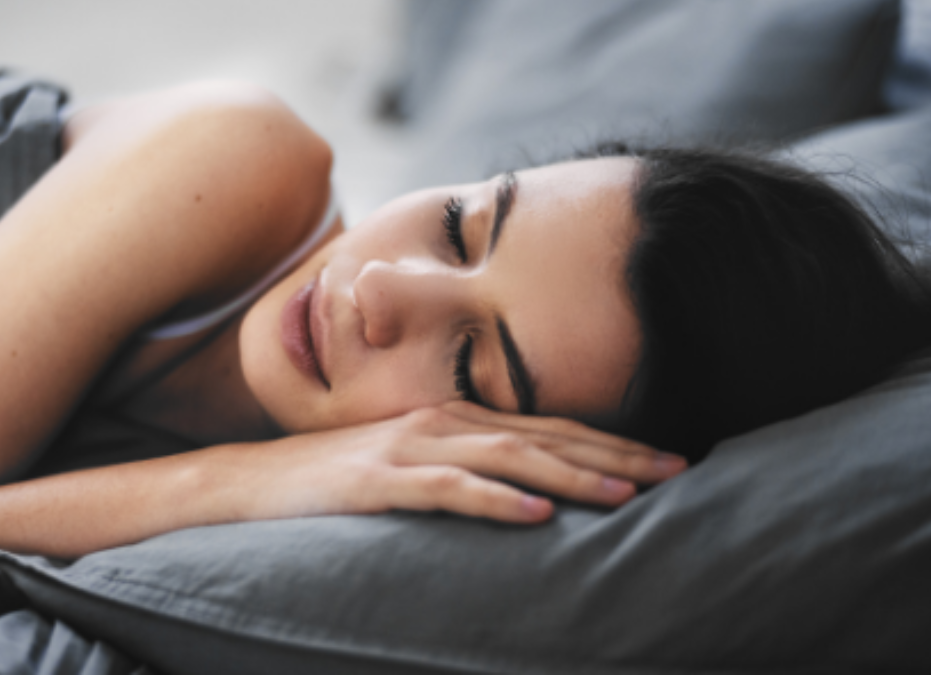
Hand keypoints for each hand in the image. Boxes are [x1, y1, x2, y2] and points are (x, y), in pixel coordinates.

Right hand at [218, 400, 686, 524]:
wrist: (251, 481)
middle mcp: (441, 420)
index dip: (612, 441)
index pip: (549, 425)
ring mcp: (409, 446)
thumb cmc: (337, 476)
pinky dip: (492, 499)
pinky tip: (532, 514)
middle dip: (615, 455)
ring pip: (506, 457)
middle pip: (544, 435)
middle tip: (679, 471)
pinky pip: (444, 489)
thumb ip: (465, 465)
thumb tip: (534, 492)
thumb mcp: (409, 463)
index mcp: (454, 415)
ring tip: (626, 495)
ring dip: (570, 476)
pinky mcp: (378, 480)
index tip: (669, 459)